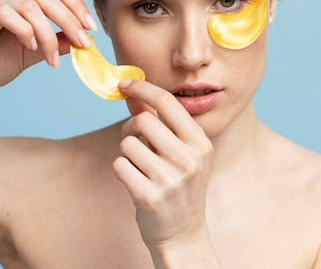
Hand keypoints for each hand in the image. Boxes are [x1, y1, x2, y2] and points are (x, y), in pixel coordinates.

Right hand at [0, 0, 96, 100]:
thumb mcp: (36, 52)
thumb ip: (58, 42)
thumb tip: (85, 38)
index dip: (76, 4)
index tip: (91, 28)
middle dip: (70, 19)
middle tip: (83, 43)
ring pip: (31, 4)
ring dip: (49, 34)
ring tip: (51, 57)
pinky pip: (7, 14)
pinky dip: (25, 31)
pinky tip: (30, 48)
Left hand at [114, 80, 214, 253]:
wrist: (184, 235)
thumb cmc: (180, 187)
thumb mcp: (184, 154)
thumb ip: (163, 124)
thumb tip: (135, 94)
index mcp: (201, 143)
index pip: (167, 102)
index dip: (142, 88)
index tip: (124, 84)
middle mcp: (189, 158)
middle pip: (143, 119)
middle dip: (130, 127)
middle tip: (134, 140)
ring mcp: (170, 179)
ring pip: (127, 143)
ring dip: (127, 153)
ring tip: (141, 167)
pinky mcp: (148, 196)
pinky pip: (119, 165)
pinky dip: (122, 170)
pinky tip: (136, 182)